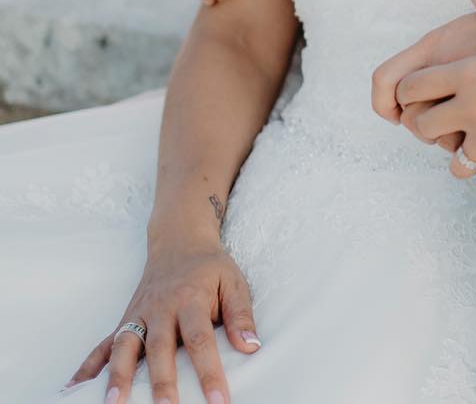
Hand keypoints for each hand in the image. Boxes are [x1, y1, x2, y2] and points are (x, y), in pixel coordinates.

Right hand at [62, 239, 260, 402]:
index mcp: (191, 299)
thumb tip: (251, 347)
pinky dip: (88, 366)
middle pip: (159, 347)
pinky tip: (73, 388)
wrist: (180, 238)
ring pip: (125, 345)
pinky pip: (104, 343)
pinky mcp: (126, 318)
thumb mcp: (233, 282)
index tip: (217, 401)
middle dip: (161, 381)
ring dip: (117, 376)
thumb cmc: (210, 267)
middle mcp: (161, 308)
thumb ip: (241, 315)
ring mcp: (139, 314)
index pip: (201, 340)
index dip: (209, 371)